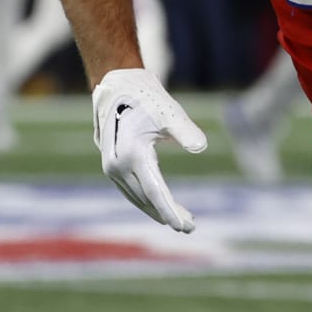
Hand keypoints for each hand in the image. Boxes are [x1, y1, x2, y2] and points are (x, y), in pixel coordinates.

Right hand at [91, 68, 207, 232]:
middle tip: (190, 227)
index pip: (155, 192)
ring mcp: (111, 167)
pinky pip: (130, 189)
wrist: (116, 85)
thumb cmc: (146, 97)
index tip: (185, 226)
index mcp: (132, 154)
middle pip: (147, 198)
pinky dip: (145, 199)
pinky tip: (159, 204)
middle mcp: (117, 165)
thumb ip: (185, 130)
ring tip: (179, 219)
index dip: (171, 210)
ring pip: (136, 196)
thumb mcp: (169, 111)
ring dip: (156, 209)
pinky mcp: (111, 164)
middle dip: (168, 213)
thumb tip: (201, 147)